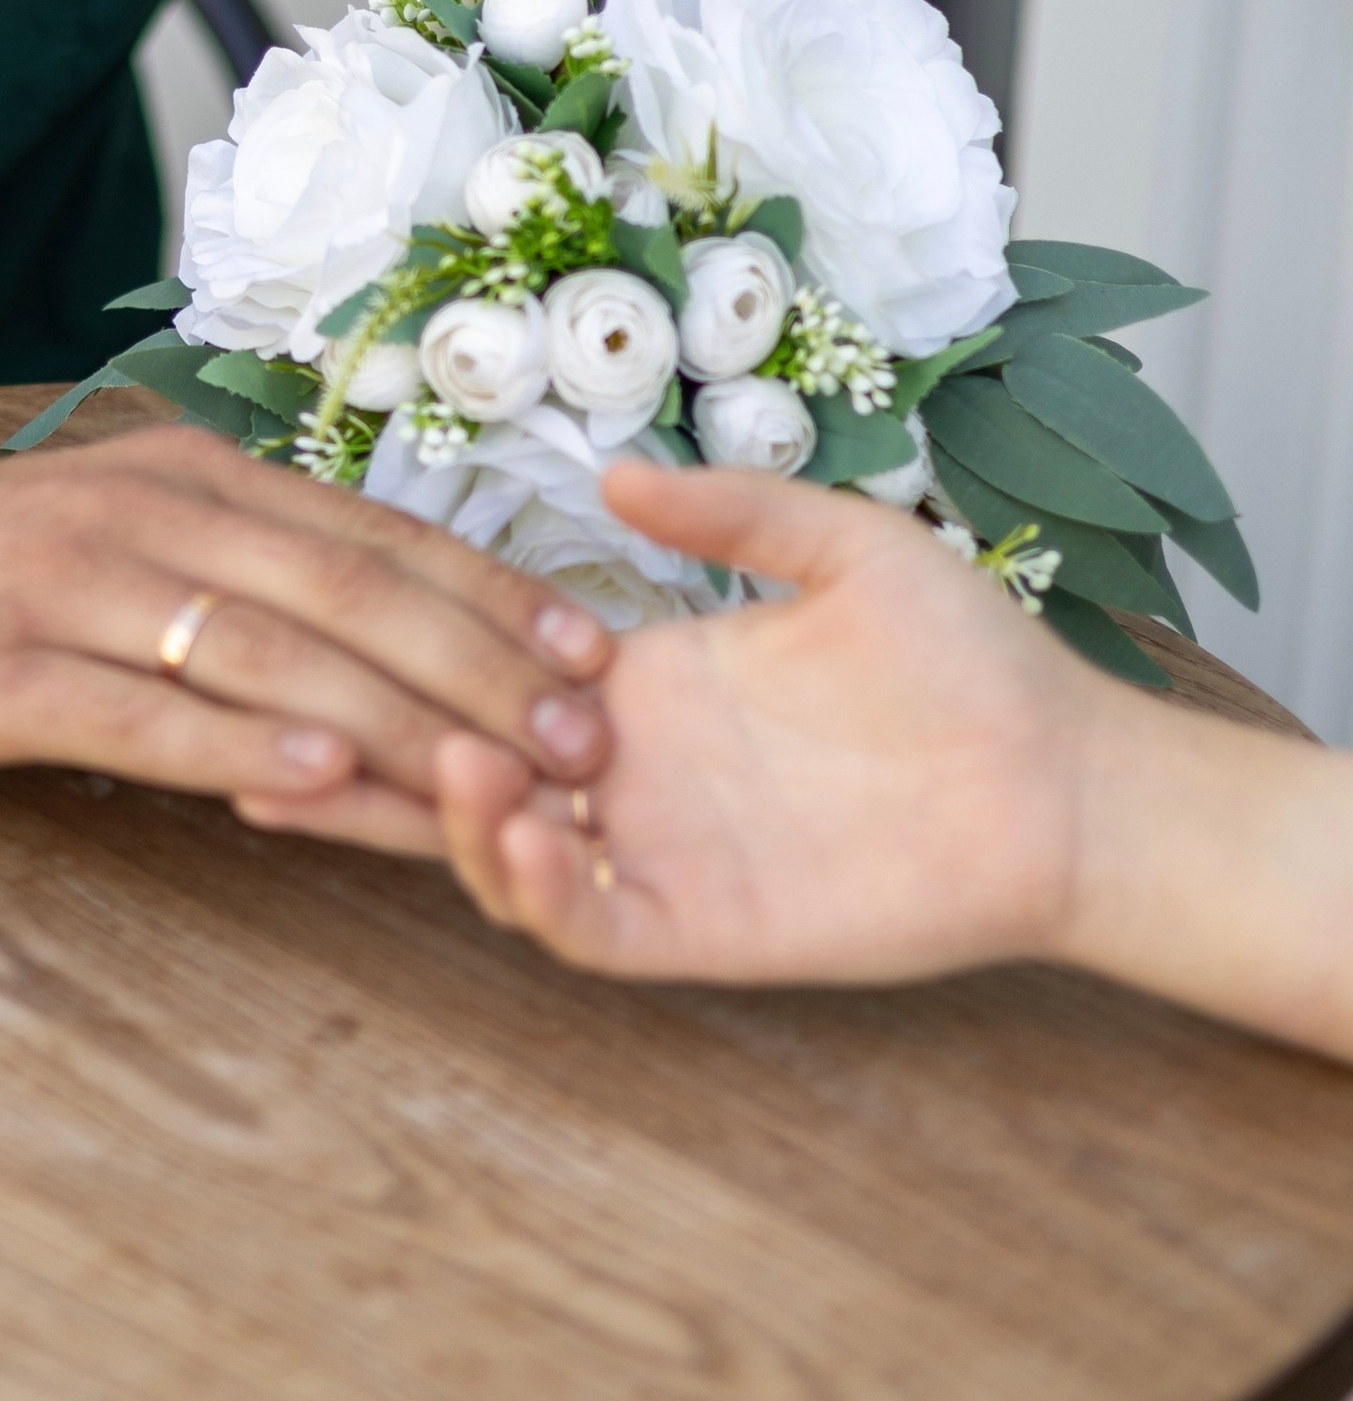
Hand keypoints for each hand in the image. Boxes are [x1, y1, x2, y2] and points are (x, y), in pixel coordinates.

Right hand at [0, 426, 612, 851]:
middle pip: (346, 589)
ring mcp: (70, 588)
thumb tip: (383, 636)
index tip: (594, 654)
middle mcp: (143, 512)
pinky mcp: (0, 673)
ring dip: (398, 715)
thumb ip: (233, 572)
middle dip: (482, 664)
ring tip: (500, 772)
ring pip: (267, 650)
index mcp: (183, 475)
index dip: (493, 593)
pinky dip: (238, 747)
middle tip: (586, 735)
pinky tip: (319, 782)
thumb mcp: (112, 538)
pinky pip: (142, 712)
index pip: (371, 532)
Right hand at [436, 461, 1099, 977]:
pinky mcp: (703, 926)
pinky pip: (591, 927)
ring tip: (451, 757)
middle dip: (397, 744)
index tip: (378, 614)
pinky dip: (538, 892)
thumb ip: (734, 511)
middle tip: (337, 707)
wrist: (1064, 776)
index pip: (499, 668)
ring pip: (508, 856)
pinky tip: (526, 831)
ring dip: (456, 820)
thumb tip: (616, 473)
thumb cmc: (968, 656)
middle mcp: (635, 768)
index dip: (432, 649)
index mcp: (649, 679)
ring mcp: (661, 852)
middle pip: (473, 766)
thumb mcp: (844, 546)